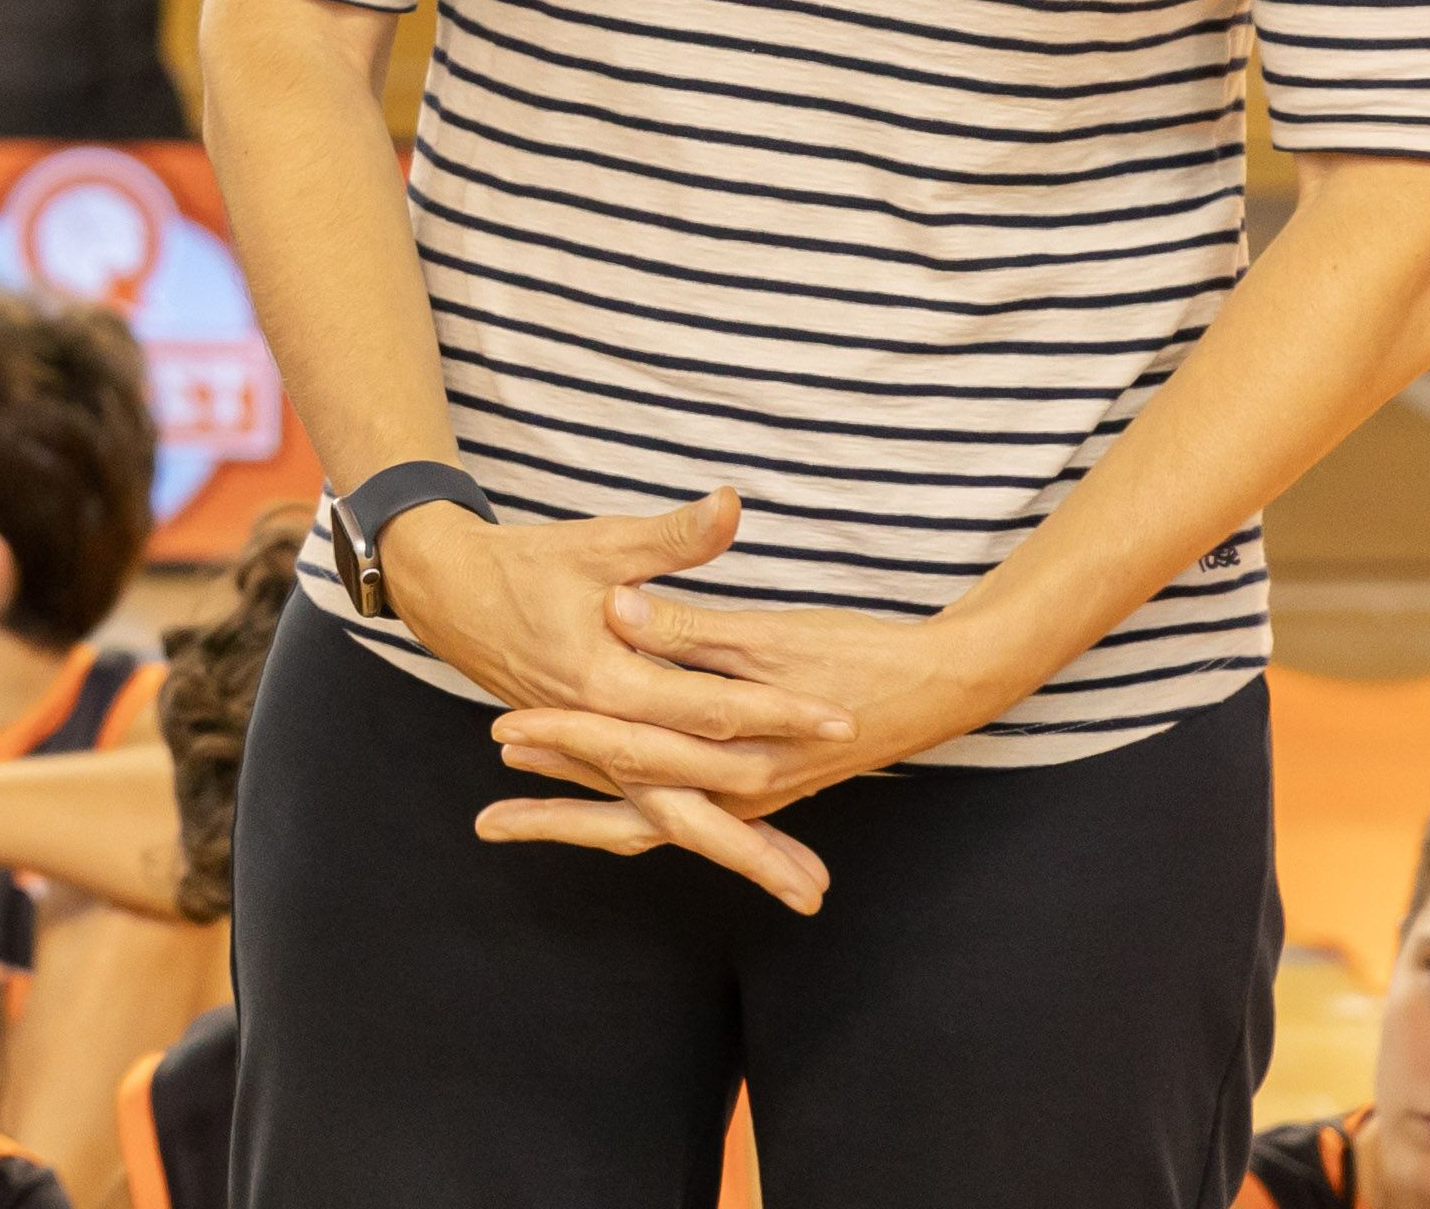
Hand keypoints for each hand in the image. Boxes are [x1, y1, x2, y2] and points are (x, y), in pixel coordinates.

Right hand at [371, 490, 855, 919]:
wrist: (445, 592)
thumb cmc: (523, 565)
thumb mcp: (599, 544)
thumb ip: (671, 538)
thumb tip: (729, 507)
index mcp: (605, 684)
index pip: (711, 709)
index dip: (780, 711)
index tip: (842, 718)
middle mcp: (603, 732)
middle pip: (692, 800)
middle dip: (757, 846)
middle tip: (817, 888)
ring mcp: (598, 750)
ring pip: (672, 819)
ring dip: (738, 853)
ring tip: (805, 889)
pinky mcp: (599, 752)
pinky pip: (652, 806)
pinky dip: (702, 830)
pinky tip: (751, 848)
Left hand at [486, 580, 1009, 832]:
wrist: (942, 683)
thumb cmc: (857, 652)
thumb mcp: (769, 632)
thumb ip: (689, 623)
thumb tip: (618, 608)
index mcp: (738, 752)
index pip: (631, 753)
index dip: (564, 740)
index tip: (500, 733)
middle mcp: (740, 789)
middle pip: (631, 814)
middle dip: (558, 813)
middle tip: (487, 820)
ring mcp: (750, 794)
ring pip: (652, 823)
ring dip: (585, 817)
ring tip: (512, 819)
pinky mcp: (759, 785)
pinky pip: (682, 813)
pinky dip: (633, 811)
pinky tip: (596, 803)